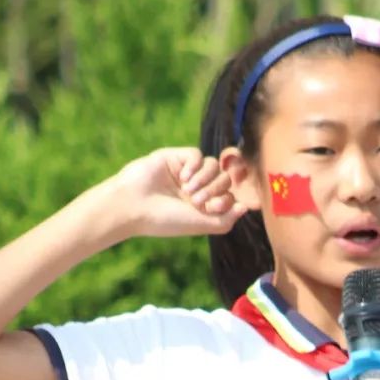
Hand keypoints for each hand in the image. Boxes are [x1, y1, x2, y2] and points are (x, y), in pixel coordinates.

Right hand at [113, 146, 242, 238]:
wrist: (134, 206)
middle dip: (215, 189)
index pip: (229, 195)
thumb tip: (245, 207)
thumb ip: (225, 220)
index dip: (226, 199)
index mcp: (202, 206)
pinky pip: (197, 154)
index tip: (211, 208)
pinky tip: (183, 176)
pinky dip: (195, 165)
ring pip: (213, 165)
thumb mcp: (200, 225)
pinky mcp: (175, 158)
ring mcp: (186, 173)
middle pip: (224, 179)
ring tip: (187, 190)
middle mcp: (196, 189)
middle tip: (196, 200)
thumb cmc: (164, 220)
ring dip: (205, 178)